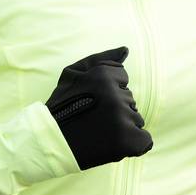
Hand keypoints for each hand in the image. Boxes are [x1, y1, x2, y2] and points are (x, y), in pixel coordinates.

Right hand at [44, 45, 152, 170]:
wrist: (51, 142)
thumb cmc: (61, 106)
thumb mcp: (73, 74)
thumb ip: (101, 59)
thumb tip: (126, 50)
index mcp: (103, 76)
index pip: (123, 79)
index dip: (108, 92)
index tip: (93, 101)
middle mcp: (115, 96)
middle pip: (129, 100)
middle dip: (115, 109)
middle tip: (94, 118)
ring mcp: (123, 119)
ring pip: (136, 119)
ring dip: (123, 126)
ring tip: (100, 132)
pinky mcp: (129, 141)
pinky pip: (144, 140)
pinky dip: (133, 144)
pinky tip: (114, 144)